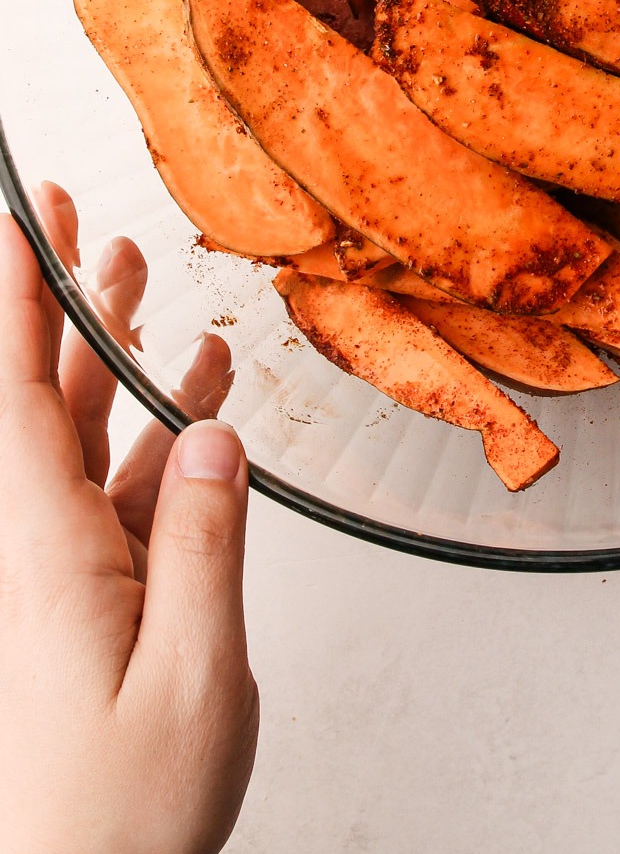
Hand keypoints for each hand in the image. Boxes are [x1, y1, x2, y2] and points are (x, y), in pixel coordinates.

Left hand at [0, 187, 258, 853]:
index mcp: (44, 559)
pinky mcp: (86, 607)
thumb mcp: (191, 679)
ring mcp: (59, 580)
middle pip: (37, 398)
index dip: (12, 302)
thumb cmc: (115, 821)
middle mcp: (37, 557)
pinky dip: (153, 435)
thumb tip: (210, 440)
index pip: (14, 398)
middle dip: (53, 299)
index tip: (14, 224)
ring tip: (130, 274)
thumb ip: (205, 548)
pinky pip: (116, 494)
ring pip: (76, 436)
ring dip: (105, 353)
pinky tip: (190, 401)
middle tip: (65, 217)